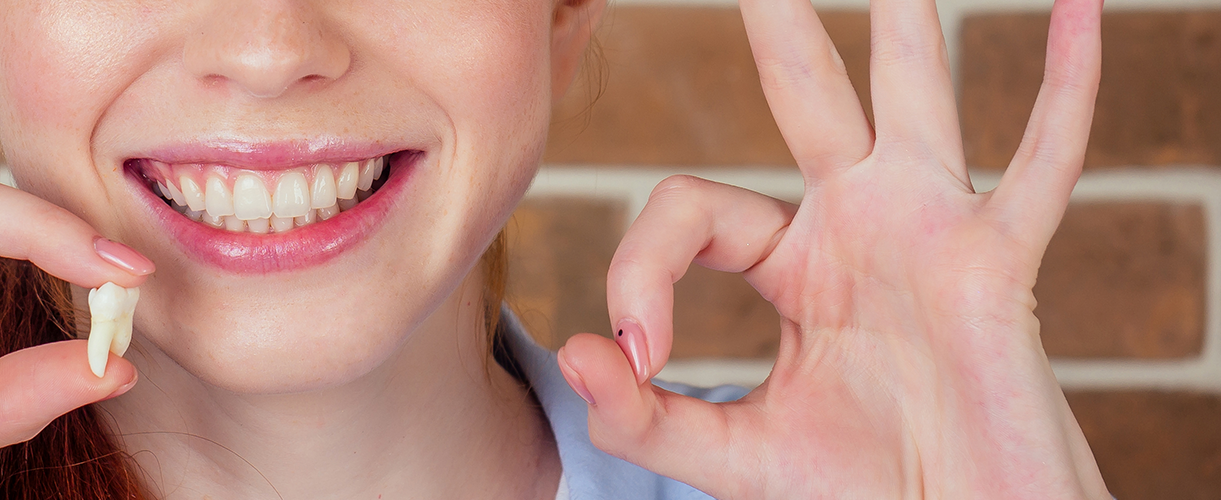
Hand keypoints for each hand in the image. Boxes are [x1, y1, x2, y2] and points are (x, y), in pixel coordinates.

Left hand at [555, 0, 1109, 496]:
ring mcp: (928, 234)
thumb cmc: (863, 493)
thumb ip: (644, 415)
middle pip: (805, 94)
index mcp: (791, 264)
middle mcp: (857, 226)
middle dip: (781, 24)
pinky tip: (1077, 10)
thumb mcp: (731, 457)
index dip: (643, 267)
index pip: (690, 208)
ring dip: (904, 21)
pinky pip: (1039, 167)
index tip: (642, 350)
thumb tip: (574, 353)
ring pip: (911, 95)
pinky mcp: (995, 267)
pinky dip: (1064, 90)